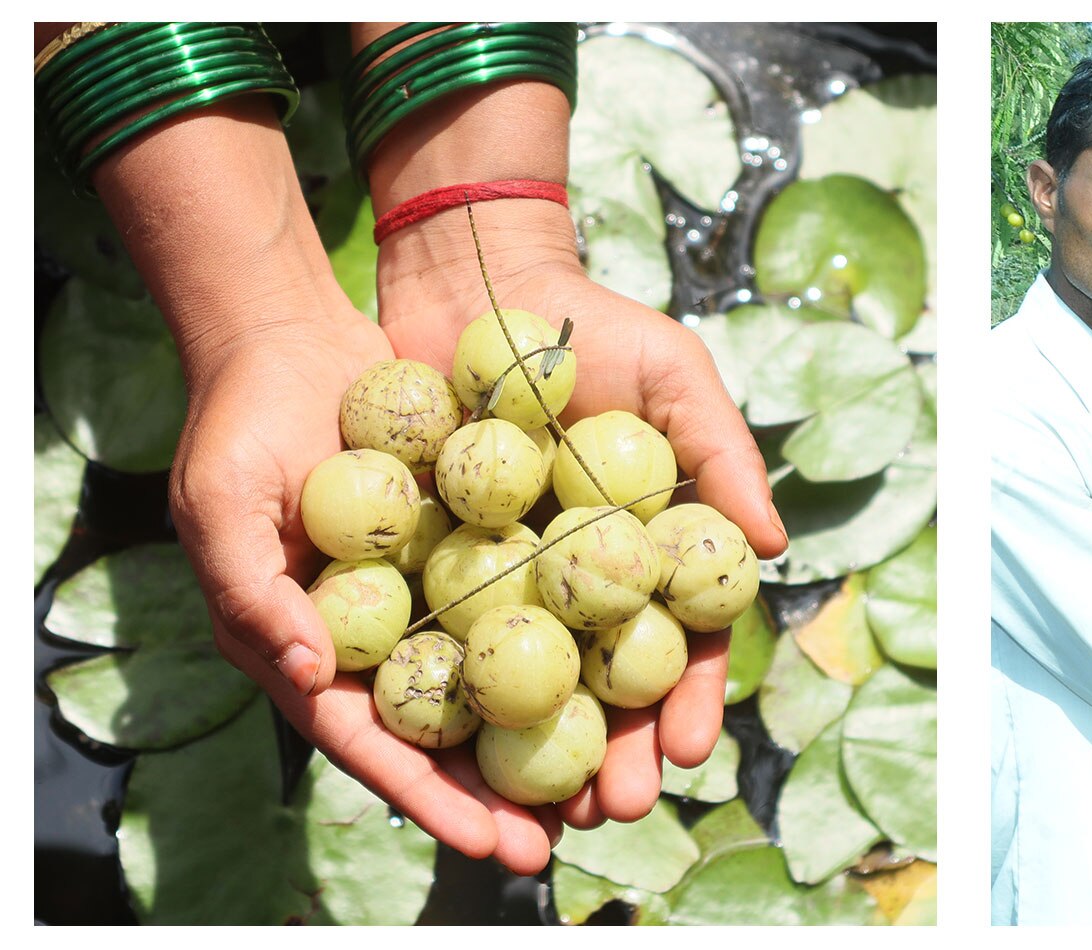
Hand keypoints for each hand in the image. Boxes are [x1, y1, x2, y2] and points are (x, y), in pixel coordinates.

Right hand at [108, 97, 561, 874]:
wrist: (293, 337)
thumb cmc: (241, 425)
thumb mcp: (223, 505)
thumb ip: (253, 592)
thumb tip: (316, 673)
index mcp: (316, 652)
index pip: (381, 746)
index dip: (436, 799)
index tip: (496, 844)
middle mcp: (383, 637)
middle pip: (455, 735)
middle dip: (514, 792)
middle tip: (581, 833)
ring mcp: (435, 594)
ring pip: (505, 681)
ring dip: (560, 731)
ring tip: (622, 783)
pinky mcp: (479, 544)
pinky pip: (535, 599)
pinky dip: (580, 638)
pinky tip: (637, 675)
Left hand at [379, 236, 788, 829]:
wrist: (471, 279)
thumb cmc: (590, 326)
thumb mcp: (676, 376)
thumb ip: (723, 455)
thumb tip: (774, 548)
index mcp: (644, 548)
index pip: (677, 643)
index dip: (684, 703)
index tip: (682, 751)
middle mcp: (576, 577)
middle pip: (600, 689)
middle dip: (610, 758)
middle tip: (613, 810)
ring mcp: (501, 577)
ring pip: (523, 688)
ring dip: (534, 758)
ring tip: (541, 814)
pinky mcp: (425, 564)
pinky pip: (438, 644)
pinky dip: (448, 703)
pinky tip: (452, 756)